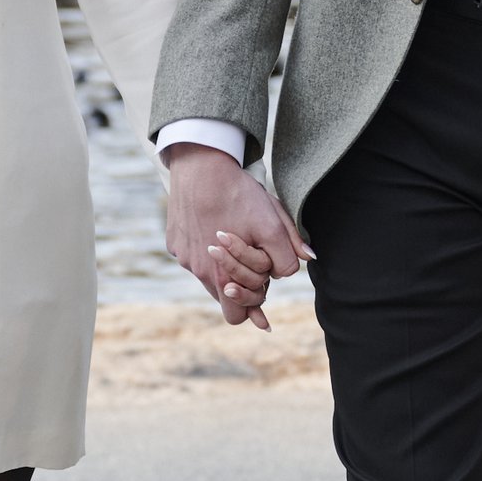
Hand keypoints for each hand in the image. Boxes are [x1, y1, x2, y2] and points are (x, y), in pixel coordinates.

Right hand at [162, 145, 309, 331]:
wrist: (200, 164)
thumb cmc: (239, 195)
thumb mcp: (272, 223)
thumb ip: (288, 252)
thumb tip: (307, 262)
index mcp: (221, 276)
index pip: (236, 315)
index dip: (253, 308)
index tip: (263, 308)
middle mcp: (198, 271)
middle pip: (223, 296)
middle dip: (239, 288)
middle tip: (253, 271)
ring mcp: (183, 255)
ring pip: (208, 275)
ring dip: (223, 267)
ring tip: (234, 242)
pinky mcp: (174, 240)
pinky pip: (193, 255)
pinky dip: (205, 248)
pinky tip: (214, 226)